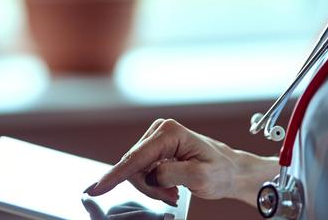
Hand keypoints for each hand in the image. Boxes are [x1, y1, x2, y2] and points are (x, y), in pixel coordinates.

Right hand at [85, 119, 277, 206]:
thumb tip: (151, 174)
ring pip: (136, 171)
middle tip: (171, 197)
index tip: (96, 188)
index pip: (135, 158)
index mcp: (169, 133)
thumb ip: (171, 173)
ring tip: (173, 192)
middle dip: (148, 187)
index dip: (114, 176)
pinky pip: (142, 171)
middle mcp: (160, 130)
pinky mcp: (155, 147)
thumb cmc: (221, 171)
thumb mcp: (200, 176)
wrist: (231, 170)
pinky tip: (170, 187)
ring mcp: (156, 138)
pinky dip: (154, 184)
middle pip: (134, 166)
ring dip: (152, 187)